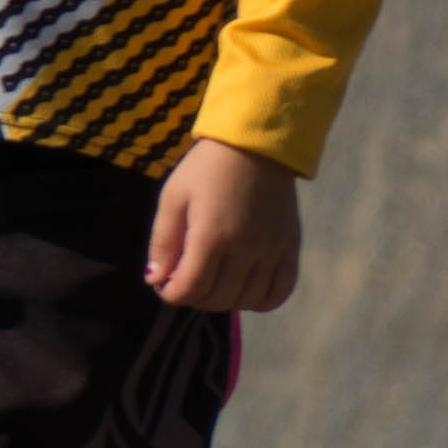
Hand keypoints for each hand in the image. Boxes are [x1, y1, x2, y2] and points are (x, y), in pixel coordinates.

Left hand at [147, 137, 303, 314]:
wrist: (255, 147)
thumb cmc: (206, 169)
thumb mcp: (174, 197)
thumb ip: (163, 241)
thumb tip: (155, 280)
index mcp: (212, 235)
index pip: (191, 288)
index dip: (172, 294)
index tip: (165, 285)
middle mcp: (246, 249)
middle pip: (219, 298)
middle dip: (194, 298)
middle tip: (185, 281)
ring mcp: (272, 251)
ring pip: (248, 300)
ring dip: (225, 301)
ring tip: (212, 283)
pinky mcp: (292, 248)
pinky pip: (281, 291)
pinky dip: (261, 301)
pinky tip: (244, 290)